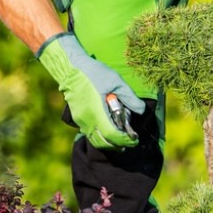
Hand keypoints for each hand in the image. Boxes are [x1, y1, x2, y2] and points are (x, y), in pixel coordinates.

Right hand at [37, 33, 145, 149]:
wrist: (71, 68)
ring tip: (122, 137)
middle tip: (131, 140)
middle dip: (119, 144)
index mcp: (96, 112)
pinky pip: (90, 134)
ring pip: (96, 140)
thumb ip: (129, 97)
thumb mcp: (116, 81)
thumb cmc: (94, 73)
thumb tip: (141, 110)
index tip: (135, 139)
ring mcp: (80, 121)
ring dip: (110, 143)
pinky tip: (109, 129)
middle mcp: (86, 120)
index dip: (125, 140)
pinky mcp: (77, 118)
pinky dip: (101, 137)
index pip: (112, 135)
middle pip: (104, 142)